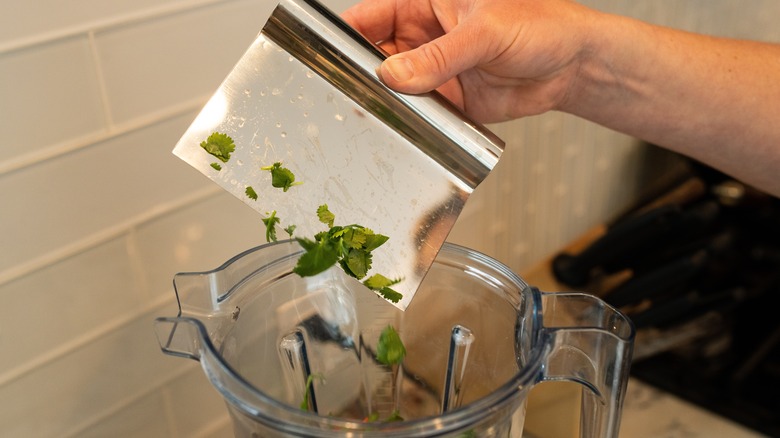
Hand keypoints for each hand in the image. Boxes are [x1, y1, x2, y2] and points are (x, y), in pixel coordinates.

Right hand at [342, 0, 599, 122]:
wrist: (572, 66)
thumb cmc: (540, 25)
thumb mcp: (485, 31)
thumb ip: (439, 55)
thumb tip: (395, 74)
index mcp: (425, 3)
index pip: (371, 16)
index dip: (347, 35)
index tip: (328, 56)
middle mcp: (423, 36)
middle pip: (374, 55)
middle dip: (362, 74)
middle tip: (354, 94)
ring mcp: (433, 69)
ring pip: (393, 87)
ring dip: (386, 100)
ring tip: (377, 113)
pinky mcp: (447, 99)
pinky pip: (418, 111)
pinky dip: (410, 120)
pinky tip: (405, 126)